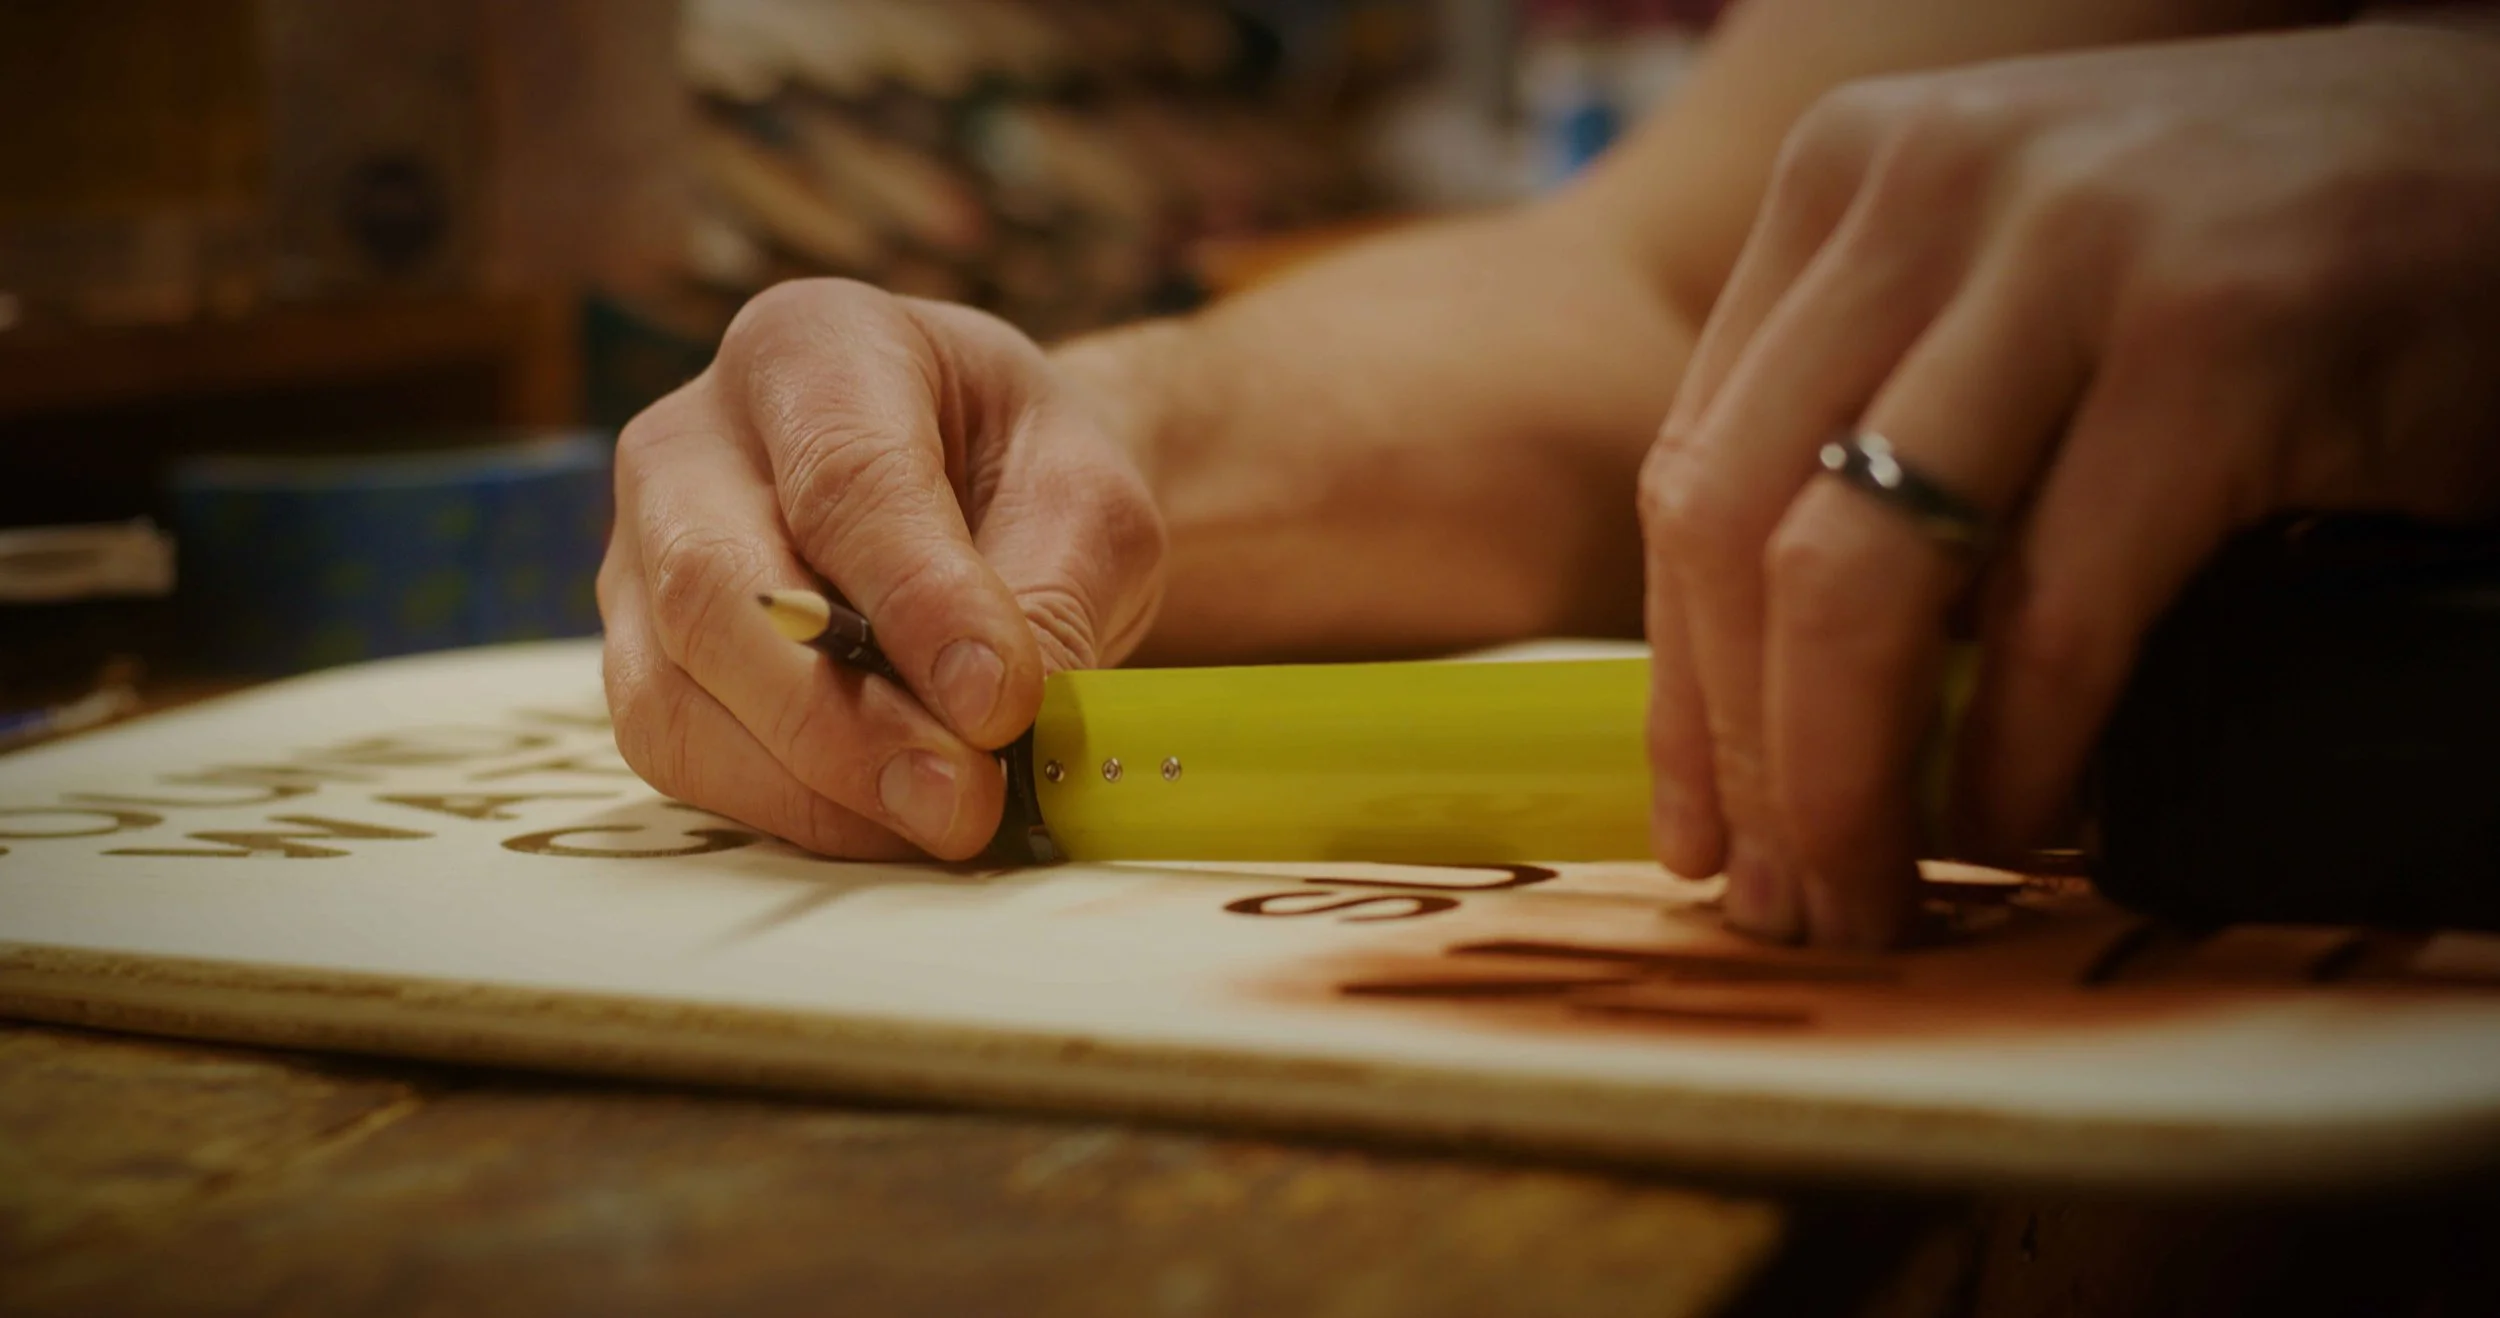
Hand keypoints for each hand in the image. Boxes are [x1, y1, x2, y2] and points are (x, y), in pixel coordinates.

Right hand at [600, 280, 1165, 858]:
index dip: (919, 603)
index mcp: (811, 349)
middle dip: (844, 718)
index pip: (844, 478)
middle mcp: (689, 441)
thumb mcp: (1084, 503)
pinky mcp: (638, 658)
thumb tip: (1003, 727)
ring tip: (941, 825)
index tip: (1000, 704)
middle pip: (717, 588)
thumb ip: (1050, 598)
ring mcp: (640, 553)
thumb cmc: (1025, 476)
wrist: (979, 493)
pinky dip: (785, 808)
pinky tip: (886, 825)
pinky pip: (679, 753)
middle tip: (963, 801)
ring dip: (812, 784)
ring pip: (676, 690)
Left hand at [1638, 26, 2499, 945]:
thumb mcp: (2014, 290)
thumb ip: (1884, 425)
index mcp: (1849, 179)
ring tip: (1874, 899)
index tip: (1692, 835)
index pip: (1691, 473)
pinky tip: (2021, 828)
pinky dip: (2020, 756)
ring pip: (1857, 581)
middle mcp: (1932, 190)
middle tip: (1780, 904)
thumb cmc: (2253, 254)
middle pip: (1740, 534)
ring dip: (1845, 783)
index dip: (1682, 688)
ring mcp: (2072, 255)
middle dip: (1746, 761)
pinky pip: (2054, 612)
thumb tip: (1760, 702)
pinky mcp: (2221, 344)